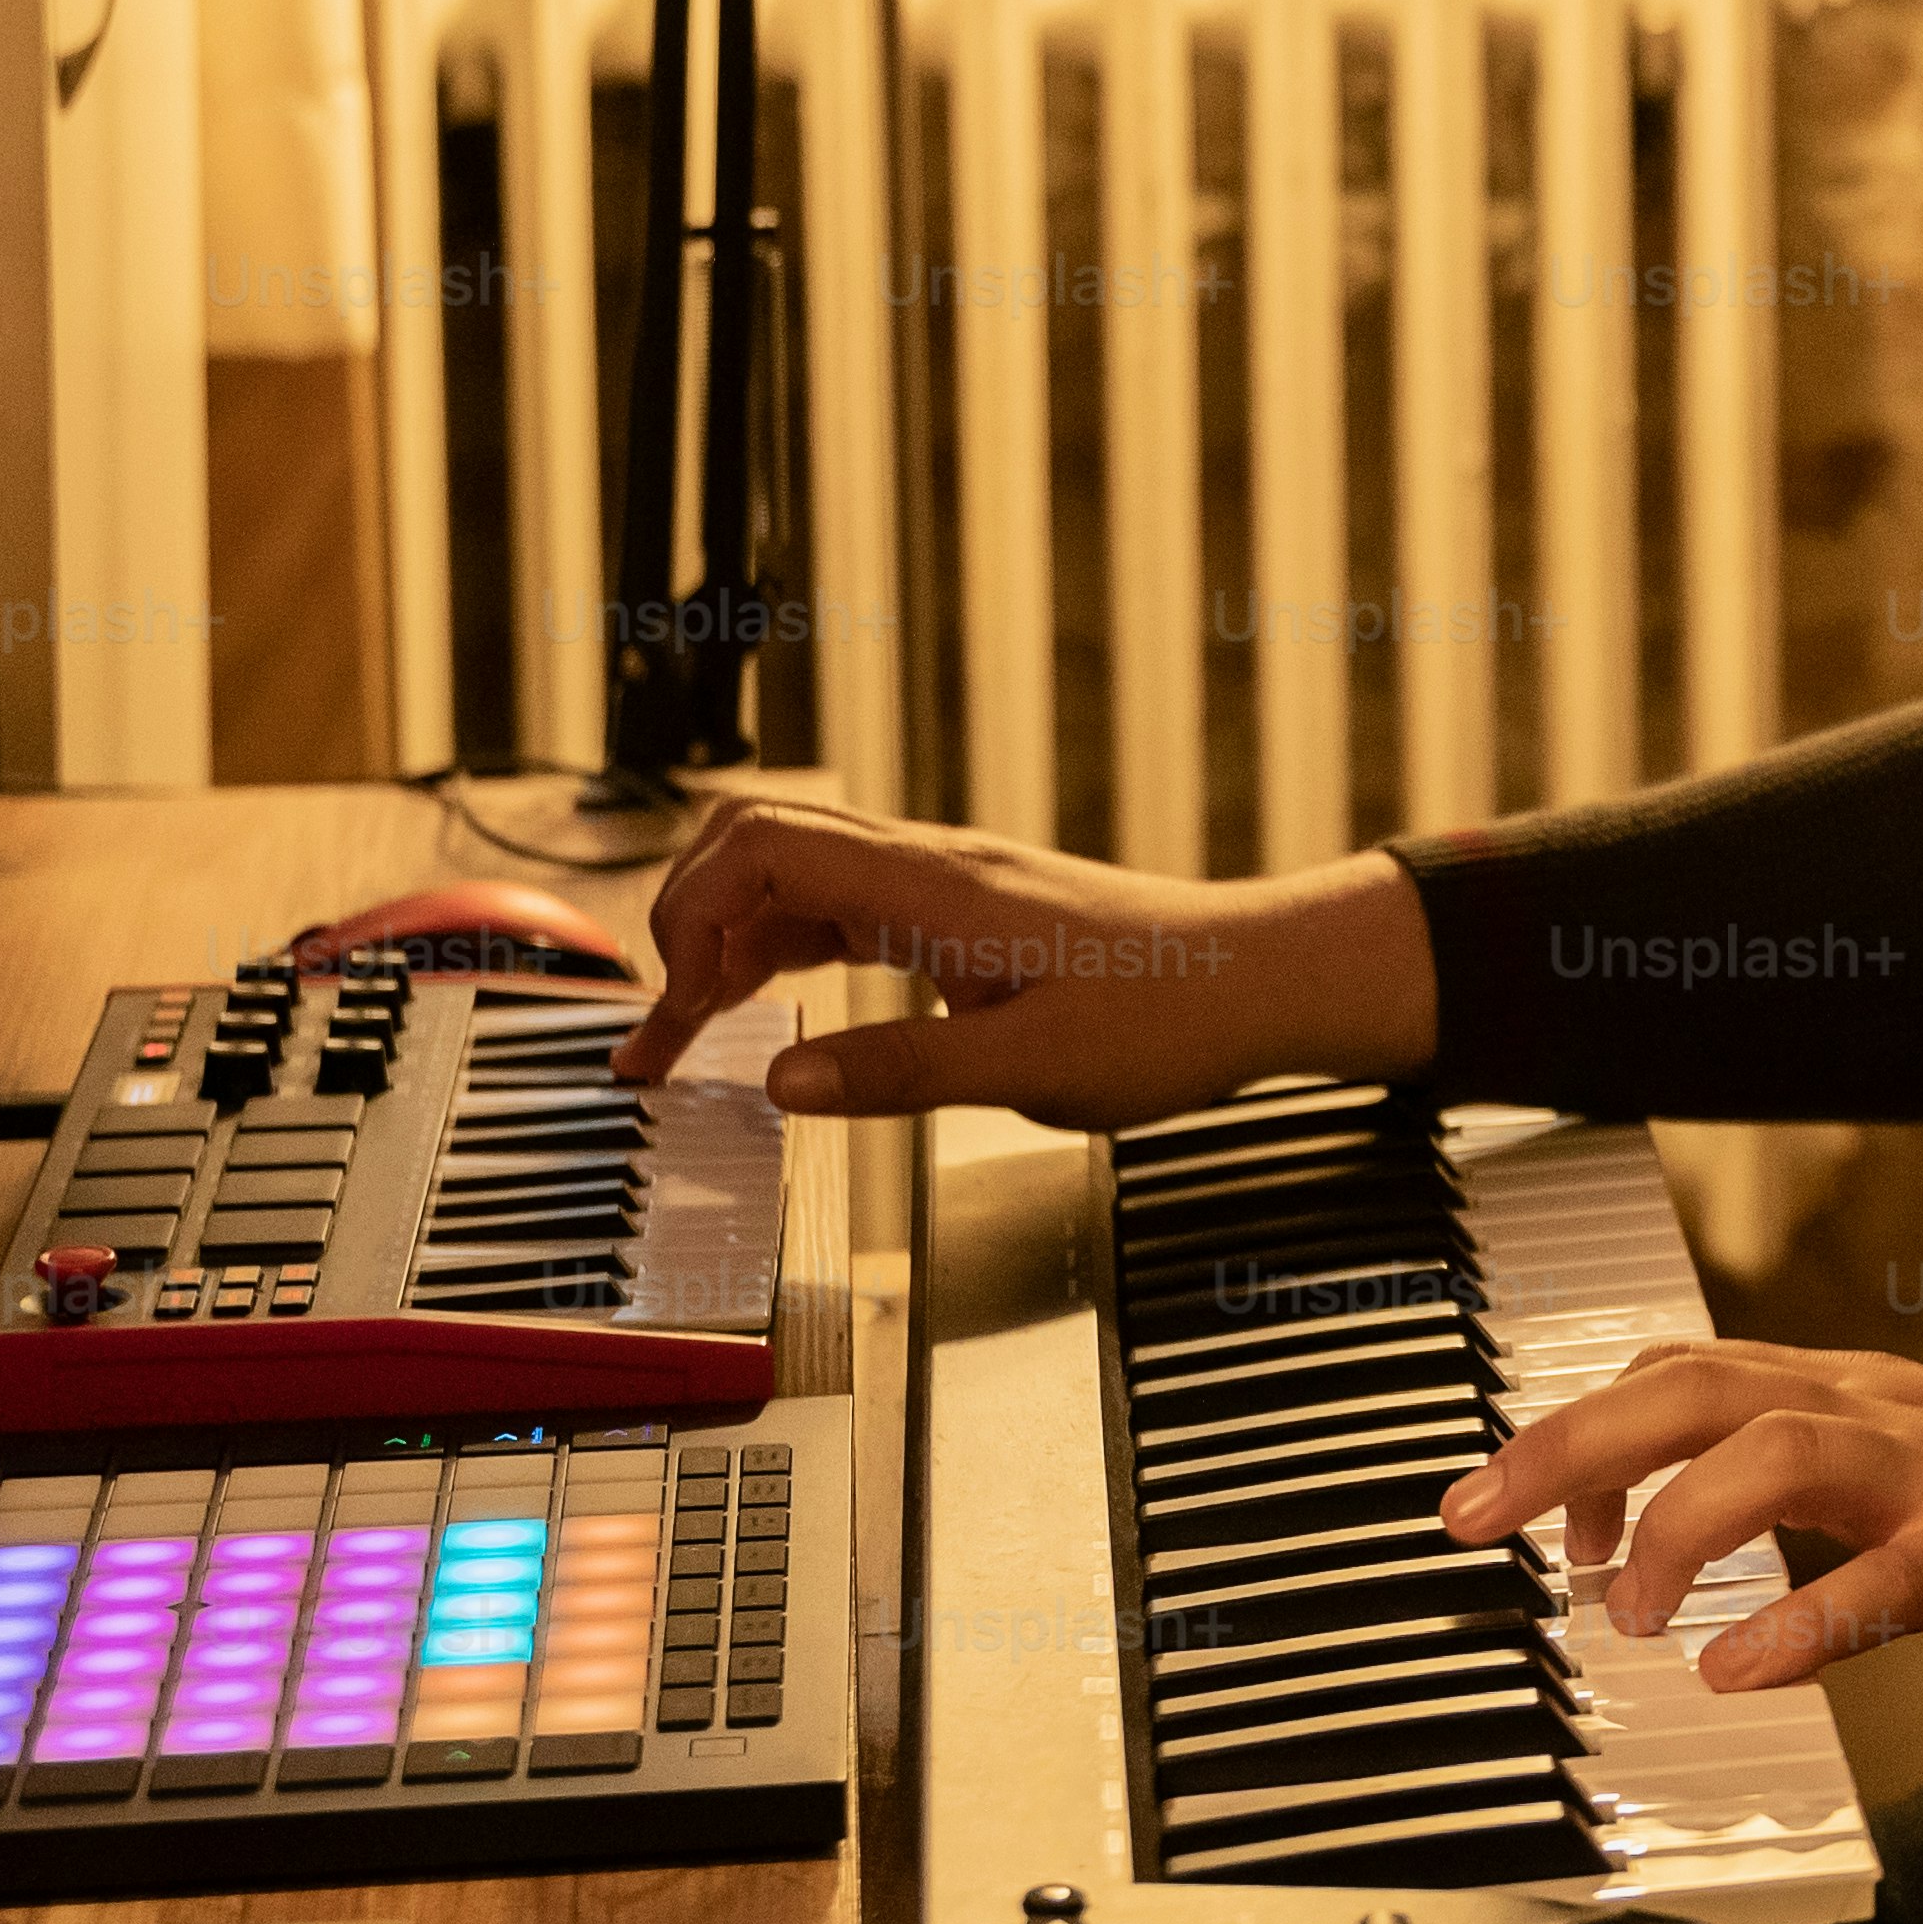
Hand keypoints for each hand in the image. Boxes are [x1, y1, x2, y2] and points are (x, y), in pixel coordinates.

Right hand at [611, 798, 1434, 1128]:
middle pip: (760, 840)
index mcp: (935, 887)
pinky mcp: (959, 912)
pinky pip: (842, 905)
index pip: (766, 848)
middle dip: (687, 920)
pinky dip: (785, 947)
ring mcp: (943, 884)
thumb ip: (900, 1074)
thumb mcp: (1031, 1069)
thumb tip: (782, 1083)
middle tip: (663, 1028)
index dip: (693, 915)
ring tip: (691, 1032)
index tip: (677, 1013)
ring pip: (796, 873)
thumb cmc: (1169, 1016)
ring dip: (731, 940)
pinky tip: (775, 1008)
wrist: (1258, 980)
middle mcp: (930, 866)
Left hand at [1442, 1340, 1922, 1718]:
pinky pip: (1894, 1577)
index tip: (1500, 1498)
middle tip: (1468, 1516)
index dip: (1583, 1422)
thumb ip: (1838, 1508)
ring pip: (1783, 1449)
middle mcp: (1900, 1411)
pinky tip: (1736, 1668)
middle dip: (1568, 1445)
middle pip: (1702, 1387)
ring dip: (1674, 1521)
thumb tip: (1726, 1555)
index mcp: (1879, 1399)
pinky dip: (1807, 1617)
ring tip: (1613, 1604)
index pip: (1696, 1373)